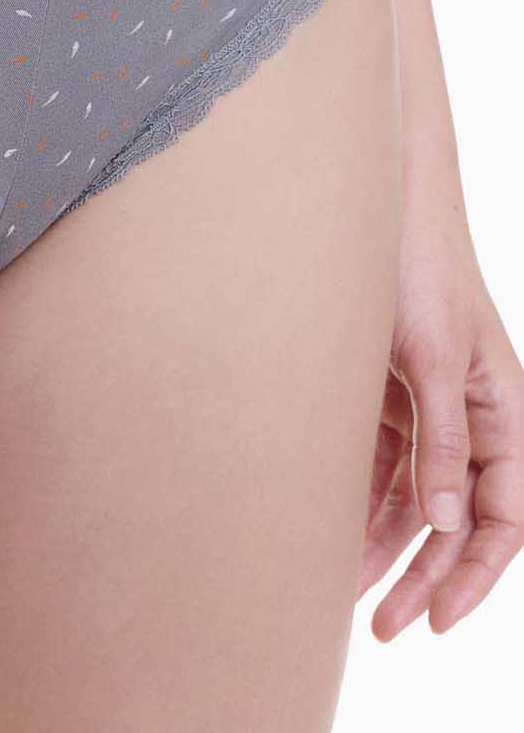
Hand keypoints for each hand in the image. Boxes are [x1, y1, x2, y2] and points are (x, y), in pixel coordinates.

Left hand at [360, 211, 523, 636]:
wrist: (378, 205)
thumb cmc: (419, 268)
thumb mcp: (434, 357)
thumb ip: (442, 439)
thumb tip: (448, 523)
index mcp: (505, 413)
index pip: (505, 518)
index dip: (476, 574)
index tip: (436, 617)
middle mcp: (473, 418)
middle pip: (456, 521)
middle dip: (423, 576)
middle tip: (382, 629)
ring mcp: (429, 407)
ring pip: (413, 499)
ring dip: (383, 545)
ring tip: (342, 594)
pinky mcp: (388, 393)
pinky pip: (379, 464)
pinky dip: (359, 500)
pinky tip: (329, 533)